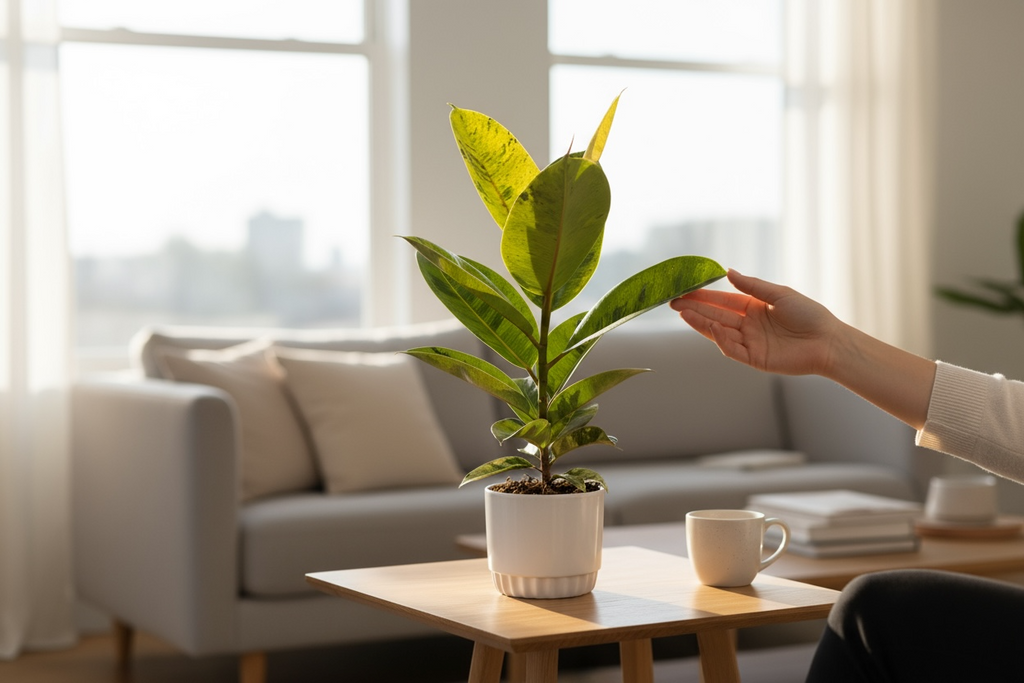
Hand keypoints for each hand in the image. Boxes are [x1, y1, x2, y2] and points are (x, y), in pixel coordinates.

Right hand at [670, 269, 840, 375]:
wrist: (829, 342)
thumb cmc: (810, 316)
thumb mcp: (780, 294)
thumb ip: (753, 286)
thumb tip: (728, 272)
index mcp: (754, 308)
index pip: (722, 301)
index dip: (703, 296)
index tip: (684, 291)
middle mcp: (748, 325)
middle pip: (716, 315)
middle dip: (695, 309)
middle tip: (674, 303)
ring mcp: (750, 342)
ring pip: (719, 332)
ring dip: (701, 323)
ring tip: (684, 313)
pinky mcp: (754, 359)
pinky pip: (732, 349)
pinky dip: (720, 339)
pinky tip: (711, 327)